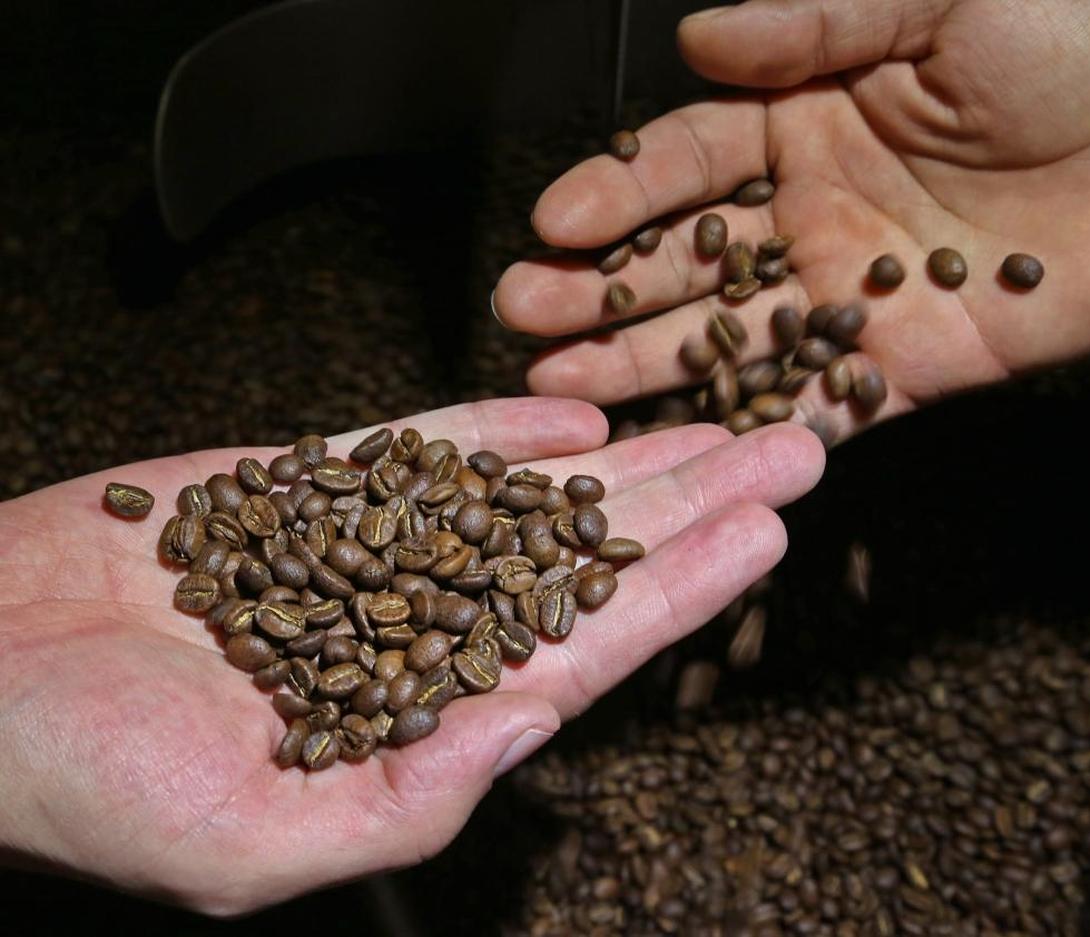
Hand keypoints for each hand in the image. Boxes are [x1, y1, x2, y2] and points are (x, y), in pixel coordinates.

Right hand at [0, 397, 821, 913]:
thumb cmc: (78, 781)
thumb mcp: (241, 843)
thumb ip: (405, 795)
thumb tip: (535, 728)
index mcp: (415, 719)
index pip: (583, 647)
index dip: (680, 589)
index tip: (766, 531)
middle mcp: (411, 629)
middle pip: (584, 558)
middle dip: (691, 504)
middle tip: (792, 445)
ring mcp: (365, 550)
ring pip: (523, 494)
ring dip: (625, 457)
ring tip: (717, 415)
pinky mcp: (304, 488)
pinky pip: (418, 450)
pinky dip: (497, 428)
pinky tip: (575, 419)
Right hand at [495, 0, 1089, 442]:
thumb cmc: (1083, 35)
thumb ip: (813, 22)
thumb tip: (700, 37)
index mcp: (806, 118)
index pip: (685, 160)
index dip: (618, 192)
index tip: (554, 222)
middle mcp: (811, 210)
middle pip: (682, 258)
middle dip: (598, 288)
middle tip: (524, 315)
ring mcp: (850, 292)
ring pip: (726, 336)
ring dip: (642, 362)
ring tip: (560, 388)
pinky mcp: (905, 361)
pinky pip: (823, 402)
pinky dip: (761, 428)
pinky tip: (688, 446)